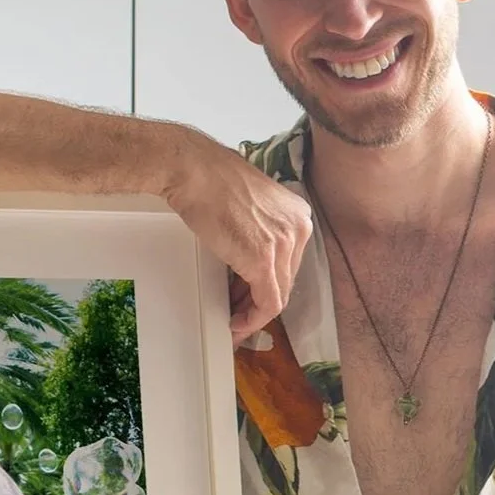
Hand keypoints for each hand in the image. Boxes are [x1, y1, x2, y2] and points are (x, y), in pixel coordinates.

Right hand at [164, 135, 312, 347]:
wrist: (195, 172)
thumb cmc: (213, 183)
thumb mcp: (251, 209)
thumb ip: (261, 234)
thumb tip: (252, 267)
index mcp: (298, 214)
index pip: (290, 261)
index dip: (269, 282)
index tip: (251, 296)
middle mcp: (299, 227)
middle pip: (285, 278)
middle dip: (260, 298)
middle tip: (237, 310)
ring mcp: (284, 244)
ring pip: (277, 293)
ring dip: (254, 312)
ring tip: (235, 320)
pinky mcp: (263, 261)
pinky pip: (267, 302)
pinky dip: (252, 318)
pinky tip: (238, 322)